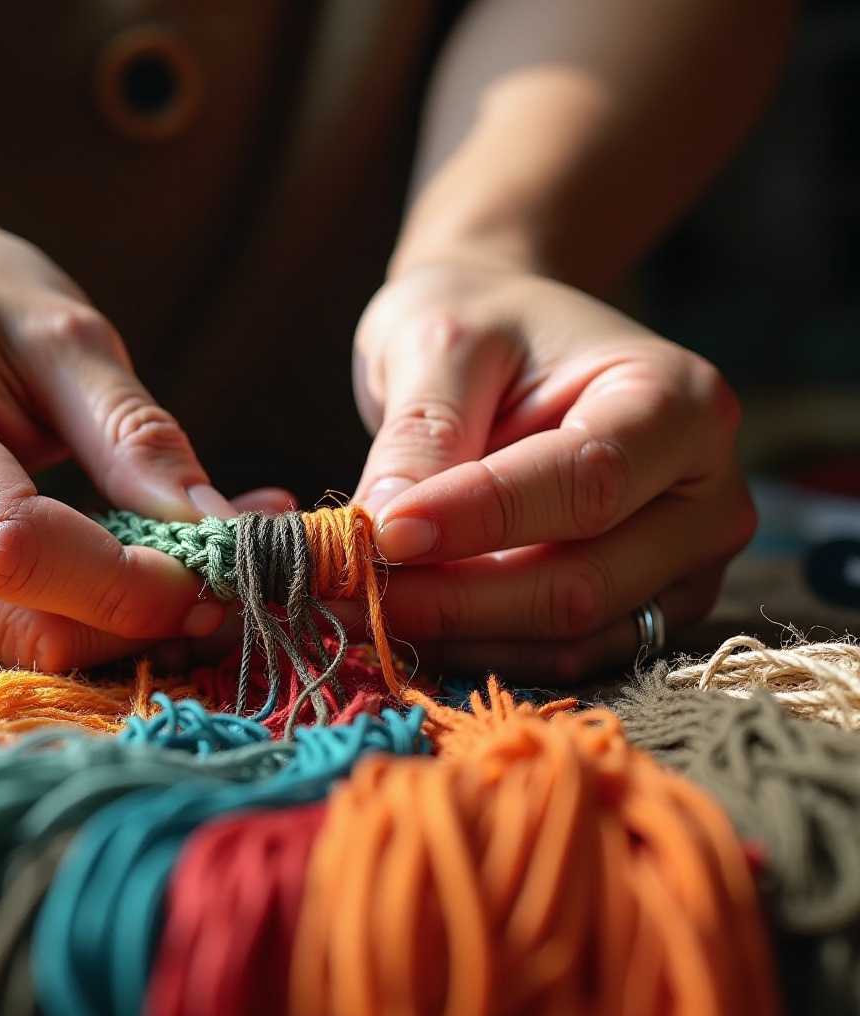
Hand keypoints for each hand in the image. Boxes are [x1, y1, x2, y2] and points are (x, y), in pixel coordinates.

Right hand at [0, 219, 271, 669]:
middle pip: (23, 627)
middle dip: (143, 619)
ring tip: (190, 560)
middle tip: (230, 576)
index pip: (18, 551)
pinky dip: (82, 621)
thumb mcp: (64, 338)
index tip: (220, 562)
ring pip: (20, 650)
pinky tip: (129, 571)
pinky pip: (0, 642)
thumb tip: (216, 528)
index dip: (131, 581)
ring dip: (124, 627)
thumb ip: (137, 437)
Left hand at [351, 263, 754, 681]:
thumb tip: (383, 535)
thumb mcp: (443, 344)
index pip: (583, 484)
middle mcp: (705, 494)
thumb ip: (422, 434)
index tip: (377, 534)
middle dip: (454, 599)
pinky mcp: (645, 606)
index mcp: (678, 403)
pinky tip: (408, 622)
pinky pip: (563, 655)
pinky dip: (479, 648)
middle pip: (583, 581)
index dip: (477, 520)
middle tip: (346, 591)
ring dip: (456, 636)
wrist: (515, 348)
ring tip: (358, 609)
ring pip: (570, 634)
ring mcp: (683, 563)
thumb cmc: (486, 325)